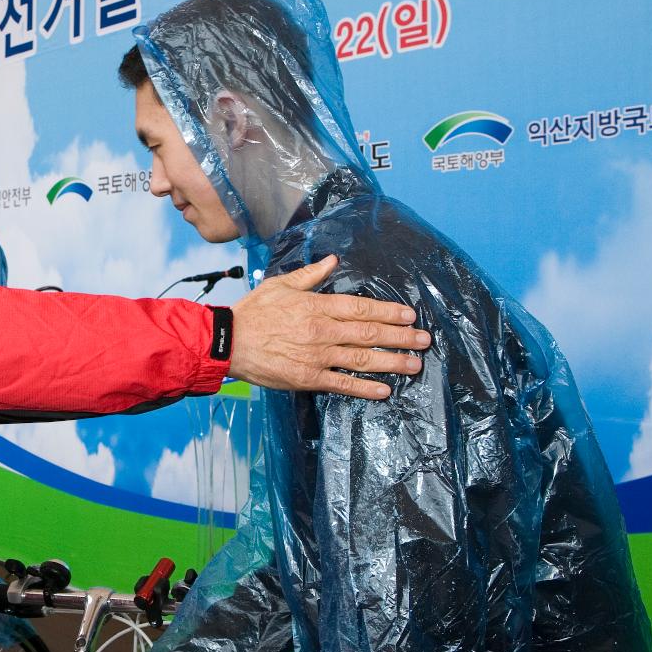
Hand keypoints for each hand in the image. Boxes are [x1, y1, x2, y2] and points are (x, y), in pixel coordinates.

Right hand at [228, 255, 430, 399]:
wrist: (228, 342)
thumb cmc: (253, 311)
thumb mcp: (280, 284)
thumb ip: (310, 275)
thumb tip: (333, 262)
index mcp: (316, 306)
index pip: (360, 308)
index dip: (388, 312)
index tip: (409, 315)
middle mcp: (321, 331)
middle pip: (369, 334)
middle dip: (400, 337)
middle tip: (423, 340)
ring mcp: (316, 357)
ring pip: (361, 359)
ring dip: (392, 362)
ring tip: (414, 364)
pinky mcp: (307, 378)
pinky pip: (342, 385)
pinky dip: (364, 388)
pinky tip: (384, 390)